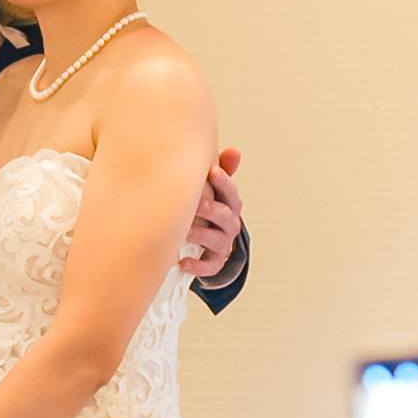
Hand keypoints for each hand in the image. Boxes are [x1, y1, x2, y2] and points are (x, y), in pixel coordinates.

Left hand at [177, 147, 245, 277]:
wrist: (209, 246)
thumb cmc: (207, 211)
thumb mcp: (214, 192)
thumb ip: (221, 172)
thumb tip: (235, 150)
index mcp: (229, 206)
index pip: (231, 195)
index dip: (224, 183)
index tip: (212, 171)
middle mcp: (229, 225)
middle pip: (225, 216)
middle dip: (212, 209)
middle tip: (196, 203)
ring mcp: (222, 245)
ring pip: (216, 240)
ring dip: (201, 235)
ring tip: (185, 232)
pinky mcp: (214, 263)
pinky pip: (209, 266)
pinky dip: (197, 265)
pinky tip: (183, 262)